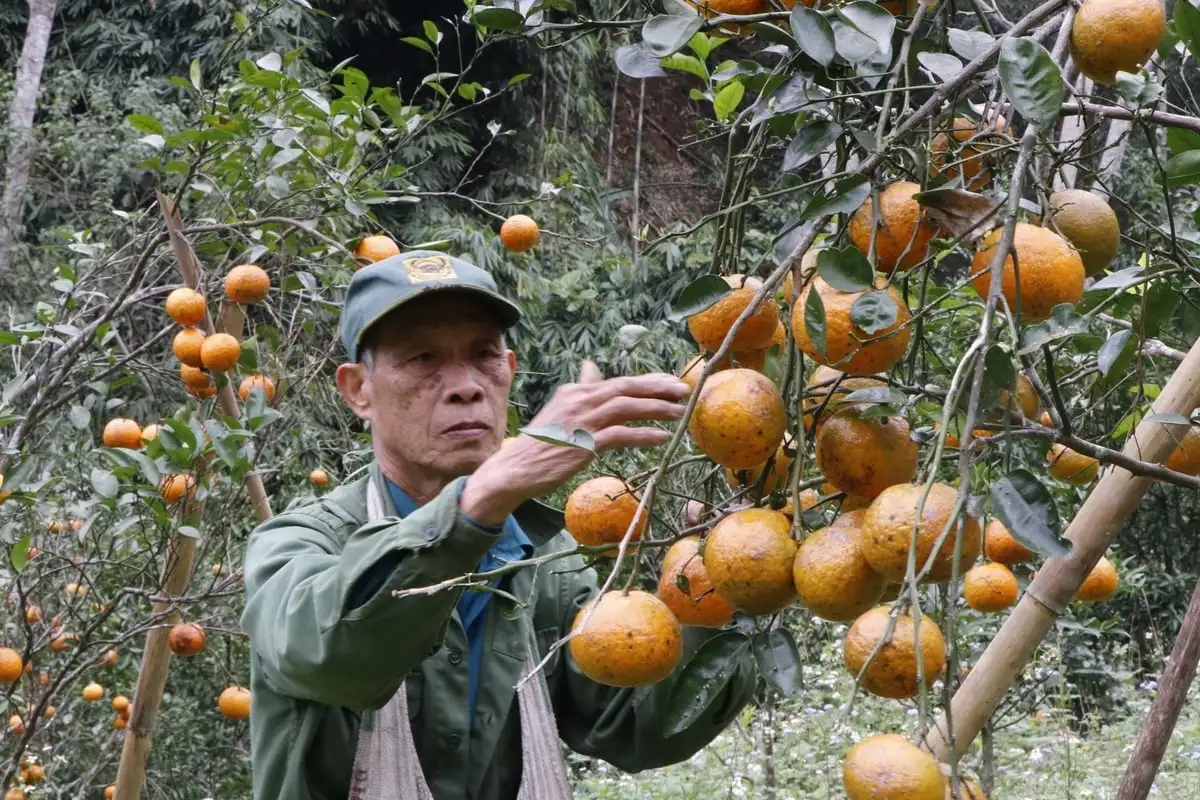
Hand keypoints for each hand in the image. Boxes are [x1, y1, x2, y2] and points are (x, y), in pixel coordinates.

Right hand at [460, 359, 689, 525]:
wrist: (515, 469)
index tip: (670, 383)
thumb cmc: (541, 444)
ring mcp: (582, 422)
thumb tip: (592, 367)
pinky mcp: (584, 444)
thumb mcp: (561, 410)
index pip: (618, 382)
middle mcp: (580, 400)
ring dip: (657, 409)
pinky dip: (644, 434)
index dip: (648, 382)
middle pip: (627, 388)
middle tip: (683, 391)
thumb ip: (581, 389)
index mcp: (576, 391)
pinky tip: (661, 438)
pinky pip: (621, 435)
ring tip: (679, 414)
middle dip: (658, 388)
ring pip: (627, 407)